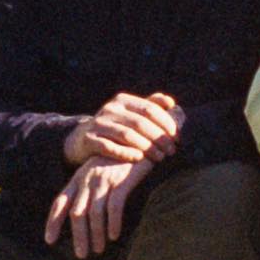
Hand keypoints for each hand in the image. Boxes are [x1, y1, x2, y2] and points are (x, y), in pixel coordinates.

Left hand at [45, 156, 154, 257]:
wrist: (141, 143)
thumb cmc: (120, 162)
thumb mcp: (98, 172)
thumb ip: (88, 190)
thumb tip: (82, 218)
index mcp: (78, 178)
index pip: (60, 202)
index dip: (53, 222)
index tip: (50, 241)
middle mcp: (87, 179)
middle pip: (77, 213)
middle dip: (78, 236)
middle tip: (81, 254)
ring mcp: (104, 179)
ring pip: (94, 213)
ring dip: (96, 234)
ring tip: (98, 249)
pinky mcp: (121, 181)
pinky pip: (114, 206)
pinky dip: (113, 223)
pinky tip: (114, 235)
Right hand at [63, 91, 183, 167]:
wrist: (81, 139)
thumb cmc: (114, 127)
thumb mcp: (130, 114)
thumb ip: (150, 106)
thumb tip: (171, 103)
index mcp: (123, 100)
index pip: (150, 109)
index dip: (167, 123)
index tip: (177, 138)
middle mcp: (110, 109)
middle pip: (140, 123)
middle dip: (159, 138)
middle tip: (171, 151)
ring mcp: (98, 124)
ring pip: (127, 135)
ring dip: (147, 147)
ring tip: (159, 158)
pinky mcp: (89, 139)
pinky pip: (110, 147)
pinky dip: (126, 153)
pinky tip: (139, 158)